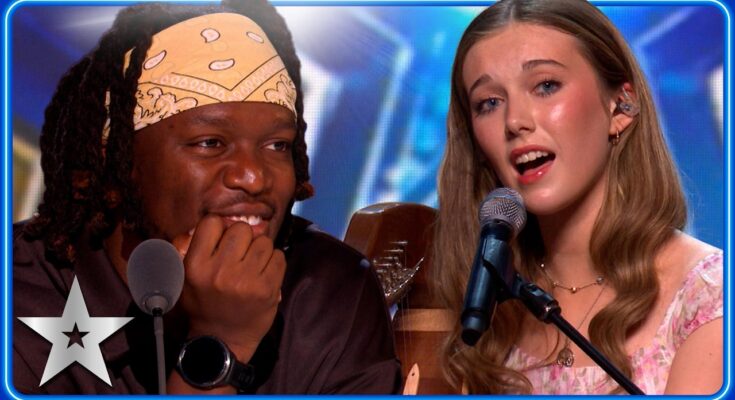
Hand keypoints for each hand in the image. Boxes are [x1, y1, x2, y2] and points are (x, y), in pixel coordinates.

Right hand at [171, 214, 285, 360]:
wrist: (222, 341)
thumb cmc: (203, 303)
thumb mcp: (182, 276)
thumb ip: (189, 244)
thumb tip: (220, 219)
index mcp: (195, 265)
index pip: (212, 222)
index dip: (219, 228)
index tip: (221, 241)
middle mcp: (220, 272)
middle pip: (241, 229)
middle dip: (243, 238)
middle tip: (239, 255)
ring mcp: (246, 281)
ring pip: (263, 241)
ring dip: (260, 250)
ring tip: (252, 266)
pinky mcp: (267, 289)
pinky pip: (279, 256)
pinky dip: (274, 262)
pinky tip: (263, 275)